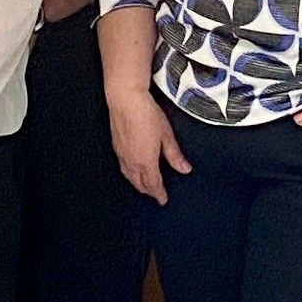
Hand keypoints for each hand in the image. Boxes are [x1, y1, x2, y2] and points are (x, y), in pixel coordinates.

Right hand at [105, 85, 187, 203]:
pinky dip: (130, 173)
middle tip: (155, 194)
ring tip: (144, 185)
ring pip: (129, 177)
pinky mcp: (116, 147)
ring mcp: (122, 155)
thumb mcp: (166, 136)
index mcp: (146, 162)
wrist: (125, 100)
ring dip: (137, 183)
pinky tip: (132, 169)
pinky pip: (123, 167)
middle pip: (139, 183)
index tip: (163, 200)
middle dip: (148, 191)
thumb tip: (185, 169)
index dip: (159, 194)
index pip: (153, 185)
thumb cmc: (146, 115)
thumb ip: (174, 155)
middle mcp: (132, 162)